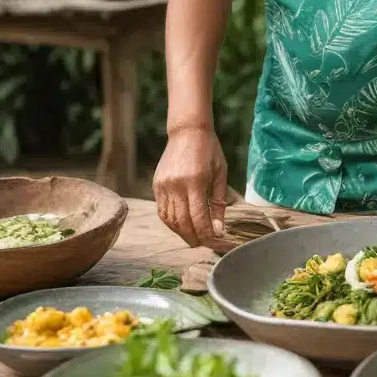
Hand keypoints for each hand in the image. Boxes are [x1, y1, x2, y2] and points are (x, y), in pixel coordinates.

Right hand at [153, 127, 232, 249]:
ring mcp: (163, 186)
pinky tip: (181, 225)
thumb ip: (219, 203)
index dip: (208, 235)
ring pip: (170, 220)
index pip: (199, 219)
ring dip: (182, 233)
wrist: (187, 131)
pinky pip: (162, 211)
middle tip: (204, 244)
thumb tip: (219, 229)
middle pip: (183, 223)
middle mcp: (176, 185)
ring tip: (193, 237)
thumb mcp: (220, 174)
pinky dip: (171, 222)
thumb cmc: (209, 150)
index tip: (217, 242)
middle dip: (195, 238)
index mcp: (195, 182)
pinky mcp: (156, 185)